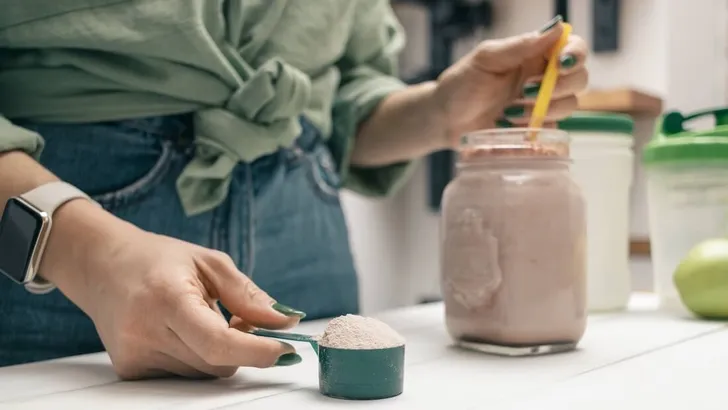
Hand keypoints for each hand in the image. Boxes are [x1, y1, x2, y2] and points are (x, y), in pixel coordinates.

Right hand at [64, 220, 303, 379]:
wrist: (101, 266)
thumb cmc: (159, 259)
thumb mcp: (210, 263)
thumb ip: (249, 296)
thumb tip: (287, 321)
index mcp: (166, 297)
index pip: (218, 342)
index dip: (256, 351)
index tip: (285, 349)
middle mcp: (145, 331)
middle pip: (217, 362)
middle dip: (242, 346)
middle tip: (241, 318)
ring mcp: (134, 355)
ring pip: (203, 373)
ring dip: (218, 352)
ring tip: (204, 317)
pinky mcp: (130, 369)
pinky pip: (183, 375)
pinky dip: (197, 357)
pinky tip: (183, 331)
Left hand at [435, 16, 588, 143]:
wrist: (444, 119)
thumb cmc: (461, 84)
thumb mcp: (486, 59)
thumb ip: (519, 45)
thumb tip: (556, 28)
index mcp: (535, 55)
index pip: (572, 47)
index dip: (575, 54)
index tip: (560, 64)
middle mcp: (543, 78)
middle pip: (579, 78)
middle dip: (559, 86)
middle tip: (525, 91)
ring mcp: (541, 105)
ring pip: (569, 105)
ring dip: (543, 109)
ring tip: (509, 111)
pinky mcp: (536, 129)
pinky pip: (553, 131)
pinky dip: (536, 130)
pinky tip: (510, 127)